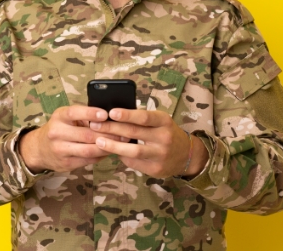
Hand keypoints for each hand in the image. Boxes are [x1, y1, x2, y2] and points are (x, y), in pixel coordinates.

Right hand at [18, 105, 120, 172]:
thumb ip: (83, 115)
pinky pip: (88, 160)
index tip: (105, 114)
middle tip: (124, 132)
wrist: (39, 149)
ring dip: (107, 147)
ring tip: (121, 142)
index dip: (90, 113)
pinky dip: (101, 155)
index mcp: (59, 117)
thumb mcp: (66, 117)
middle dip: (107, 134)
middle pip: (86, 134)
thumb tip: (110, 115)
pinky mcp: (66, 163)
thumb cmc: (60, 128)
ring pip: (89, 150)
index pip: (74, 113)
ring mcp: (61, 150)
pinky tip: (110, 151)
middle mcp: (57, 133)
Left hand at [89, 108, 207, 177]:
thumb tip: (113, 116)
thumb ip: (142, 120)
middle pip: (134, 132)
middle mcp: (164, 137)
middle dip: (112, 128)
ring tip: (99, 141)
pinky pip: (134, 162)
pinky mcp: (156, 169)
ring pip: (133, 151)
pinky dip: (122, 156)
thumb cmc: (166, 133)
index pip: (144, 117)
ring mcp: (160, 155)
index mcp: (164, 121)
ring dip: (114, 146)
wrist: (187, 155)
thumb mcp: (160, 122)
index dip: (127, 115)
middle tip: (95, 125)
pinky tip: (112, 152)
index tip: (111, 112)